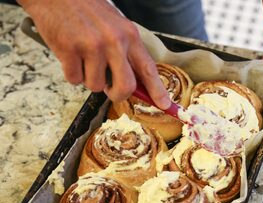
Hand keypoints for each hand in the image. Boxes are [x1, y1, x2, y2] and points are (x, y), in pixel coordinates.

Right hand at [18, 0, 170, 108]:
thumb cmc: (88, 10)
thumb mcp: (116, 26)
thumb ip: (126, 52)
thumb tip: (135, 83)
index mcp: (129, 35)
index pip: (148, 69)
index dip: (157, 90)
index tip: (165, 105)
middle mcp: (114, 42)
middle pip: (126, 87)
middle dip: (117, 95)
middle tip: (109, 89)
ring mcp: (92, 46)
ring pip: (96, 86)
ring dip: (88, 78)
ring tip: (83, 58)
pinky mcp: (69, 49)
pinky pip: (74, 79)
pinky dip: (71, 72)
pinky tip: (70, 54)